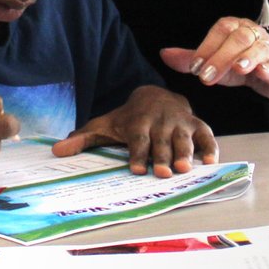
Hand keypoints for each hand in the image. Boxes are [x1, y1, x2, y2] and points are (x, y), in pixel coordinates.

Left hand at [53, 85, 218, 176]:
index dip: (137, 154)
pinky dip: (210, 147)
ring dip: (185, 153)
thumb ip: (82, 138)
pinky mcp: (196, 124)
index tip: (136, 169)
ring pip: (184, 139)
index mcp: (138, 122)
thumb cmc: (127, 118)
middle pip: (162, 142)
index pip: (138, 139)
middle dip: (163, 157)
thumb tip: (56, 151)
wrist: (155, 95)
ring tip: (185, 169)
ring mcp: (180, 123)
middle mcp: (160, 122)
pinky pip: (206, 135)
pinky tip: (211, 162)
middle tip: (164, 174)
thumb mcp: (104, 124)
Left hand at [158, 16, 268, 99]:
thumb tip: (163, 54)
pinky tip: (262, 72)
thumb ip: (190, 59)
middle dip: (222, 57)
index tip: (195, 66)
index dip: (207, 46)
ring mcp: (268, 49)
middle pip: (238, 38)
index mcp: (234, 27)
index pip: (221, 30)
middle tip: (206, 76)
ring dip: (248, 57)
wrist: (268, 74)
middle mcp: (252, 34)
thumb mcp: (212, 62)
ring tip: (238, 68)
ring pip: (259, 48)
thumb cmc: (237, 64)